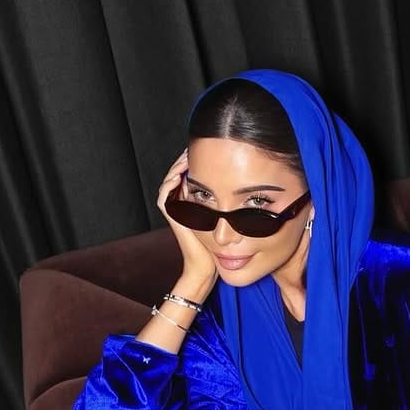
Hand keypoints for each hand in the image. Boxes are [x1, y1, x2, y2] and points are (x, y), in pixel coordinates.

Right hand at [157, 150, 218, 288]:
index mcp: (193, 198)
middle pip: (180, 171)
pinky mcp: (170, 215)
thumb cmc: (220, 243)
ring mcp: (174, 207)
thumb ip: (229, 197)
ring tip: (189, 153)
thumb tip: (243, 177)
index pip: (192, 171)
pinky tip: (182, 173)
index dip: (200, 158)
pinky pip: (165, 193)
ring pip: (171, 178)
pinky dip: (171, 181)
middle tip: (197, 144)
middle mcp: (181, 201)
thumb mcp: (228, 213)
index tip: (212, 148)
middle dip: (188, 157)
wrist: (208, 265)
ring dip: (179, 165)